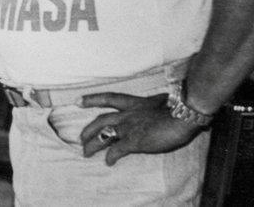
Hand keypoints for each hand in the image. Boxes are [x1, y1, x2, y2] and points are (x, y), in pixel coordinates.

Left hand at [79, 92, 204, 164]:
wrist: (183, 115)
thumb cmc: (179, 107)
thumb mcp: (162, 101)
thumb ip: (156, 104)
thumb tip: (164, 102)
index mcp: (134, 103)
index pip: (107, 98)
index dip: (91, 99)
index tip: (77, 101)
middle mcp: (127, 114)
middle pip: (100, 121)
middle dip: (88, 129)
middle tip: (81, 137)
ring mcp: (129, 128)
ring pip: (103, 136)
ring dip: (92, 145)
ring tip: (86, 152)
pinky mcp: (135, 141)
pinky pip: (117, 150)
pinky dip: (110, 157)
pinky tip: (108, 162)